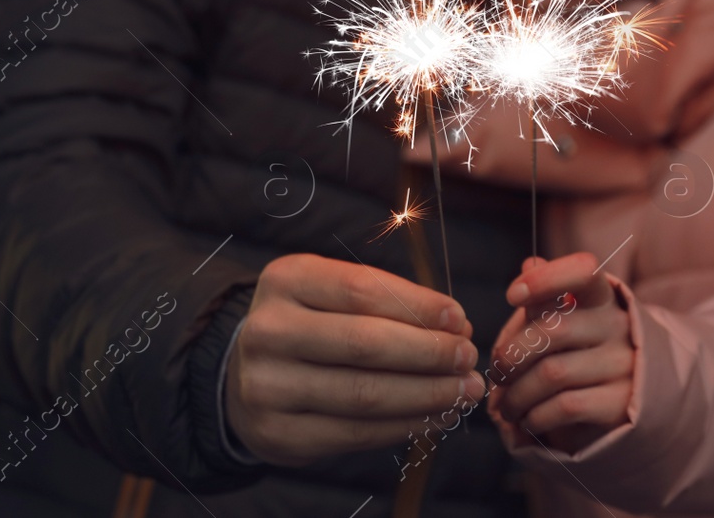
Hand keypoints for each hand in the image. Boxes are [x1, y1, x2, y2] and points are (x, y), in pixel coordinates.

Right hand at [225, 253, 484, 465]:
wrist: (245, 376)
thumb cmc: (309, 324)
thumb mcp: (332, 293)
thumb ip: (387, 301)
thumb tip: (455, 326)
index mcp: (286, 279)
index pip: (361, 289)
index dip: (418, 306)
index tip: (460, 319)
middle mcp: (268, 330)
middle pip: (364, 344)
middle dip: (429, 353)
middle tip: (468, 357)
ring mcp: (267, 386)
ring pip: (364, 395)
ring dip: (427, 394)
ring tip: (464, 389)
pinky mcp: (278, 434)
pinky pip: (355, 433)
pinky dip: (405, 425)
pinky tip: (435, 415)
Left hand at [487, 252, 633, 453]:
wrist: (630, 403)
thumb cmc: (581, 354)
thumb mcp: (566, 322)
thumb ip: (547, 297)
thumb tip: (530, 263)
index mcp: (602, 299)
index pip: (584, 272)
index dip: (545, 279)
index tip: (512, 295)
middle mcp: (617, 327)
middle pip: (553, 330)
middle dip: (511, 355)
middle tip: (497, 374)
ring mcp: (623, 366)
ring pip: (553, 373)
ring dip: (516, 394)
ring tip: (505, 406)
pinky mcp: (620, 404)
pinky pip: (565, 406)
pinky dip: (535, 416)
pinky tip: (528, 419)